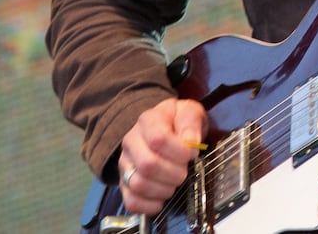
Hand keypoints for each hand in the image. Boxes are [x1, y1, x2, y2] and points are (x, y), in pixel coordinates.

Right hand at [118, 97, 207, 213]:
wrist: (163, 128)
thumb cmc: (178, 121)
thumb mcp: (189, 111)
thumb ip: (190, 123)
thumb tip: (190, 143)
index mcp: (147, 121)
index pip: (158, 139)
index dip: (180, 152)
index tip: (192, 154)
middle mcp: (131, 142)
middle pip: (148, 165)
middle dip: (174, 174)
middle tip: (185, 171)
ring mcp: (125, 164)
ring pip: (138, 184)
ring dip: (163, 190)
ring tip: (174, 184)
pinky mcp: (124, 183)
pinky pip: (131, 201)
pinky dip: (149, 206)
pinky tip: (162, 200)